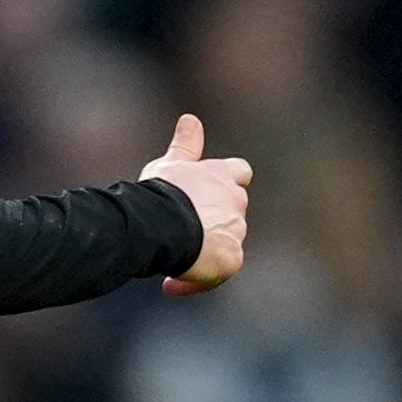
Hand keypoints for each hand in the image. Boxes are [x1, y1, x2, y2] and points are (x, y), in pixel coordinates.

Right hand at [139, 110, 252, 294]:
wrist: (161, 222)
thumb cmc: (161, 190)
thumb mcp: (171, 164)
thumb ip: (185, 144)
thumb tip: (190, 119)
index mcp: (224, 175)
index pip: (239, 172)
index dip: (226, 182)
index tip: (207, 193)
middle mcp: (237, 202)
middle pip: (233, 211)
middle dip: (214, 221)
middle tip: (183, 230)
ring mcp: (237, 231)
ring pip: (227, 242)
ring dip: (207, 249)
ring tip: (174, 256)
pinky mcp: (232, 259)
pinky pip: (218, 273)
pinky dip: (198, 278)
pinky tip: (172, 282)